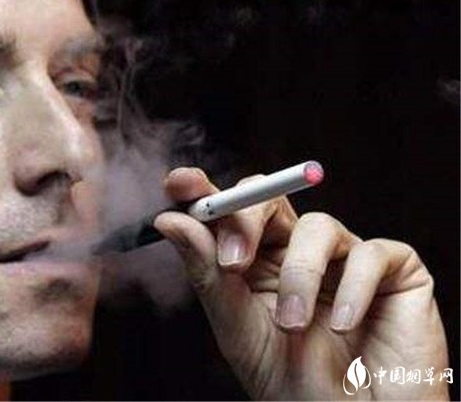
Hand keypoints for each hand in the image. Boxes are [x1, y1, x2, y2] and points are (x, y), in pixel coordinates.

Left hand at [154, 167, 448, 399]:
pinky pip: (370, 254)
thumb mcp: (236, 327)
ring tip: (293, 323)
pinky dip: (353, 288)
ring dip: (299, 276)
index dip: (205, 191)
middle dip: (246, 218)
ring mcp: (344, 257)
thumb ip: (206, 272)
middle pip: (270, 199)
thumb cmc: (290, 380)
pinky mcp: (393, 269)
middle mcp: (298, 250)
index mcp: (257, 260)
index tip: (180, 182)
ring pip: (318, 227)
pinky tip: (343, 325)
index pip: (229, 212)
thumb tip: (169, 220)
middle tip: (233, 261)